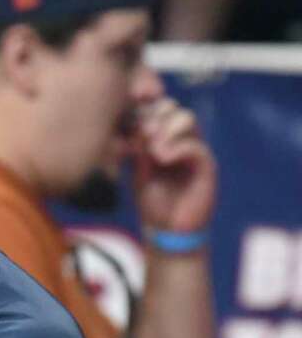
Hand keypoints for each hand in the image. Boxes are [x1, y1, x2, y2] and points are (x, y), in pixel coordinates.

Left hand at [132, 97, 217, 233]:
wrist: (168, 230)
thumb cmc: (153, 201)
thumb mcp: (138, 171)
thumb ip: (137, 148)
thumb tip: (133, 125)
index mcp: (164, 138)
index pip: (158, 108)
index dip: (144, 107)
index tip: (130, 118)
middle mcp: (182, 140)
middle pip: (173, 108)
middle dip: (155, 115)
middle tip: (142, 132)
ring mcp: (195, 151)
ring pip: (187, 120)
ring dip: (166, 128)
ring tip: (152, 148)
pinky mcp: (207, 167)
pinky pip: (196, 147)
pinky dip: (177, 148)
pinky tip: (161, 158)